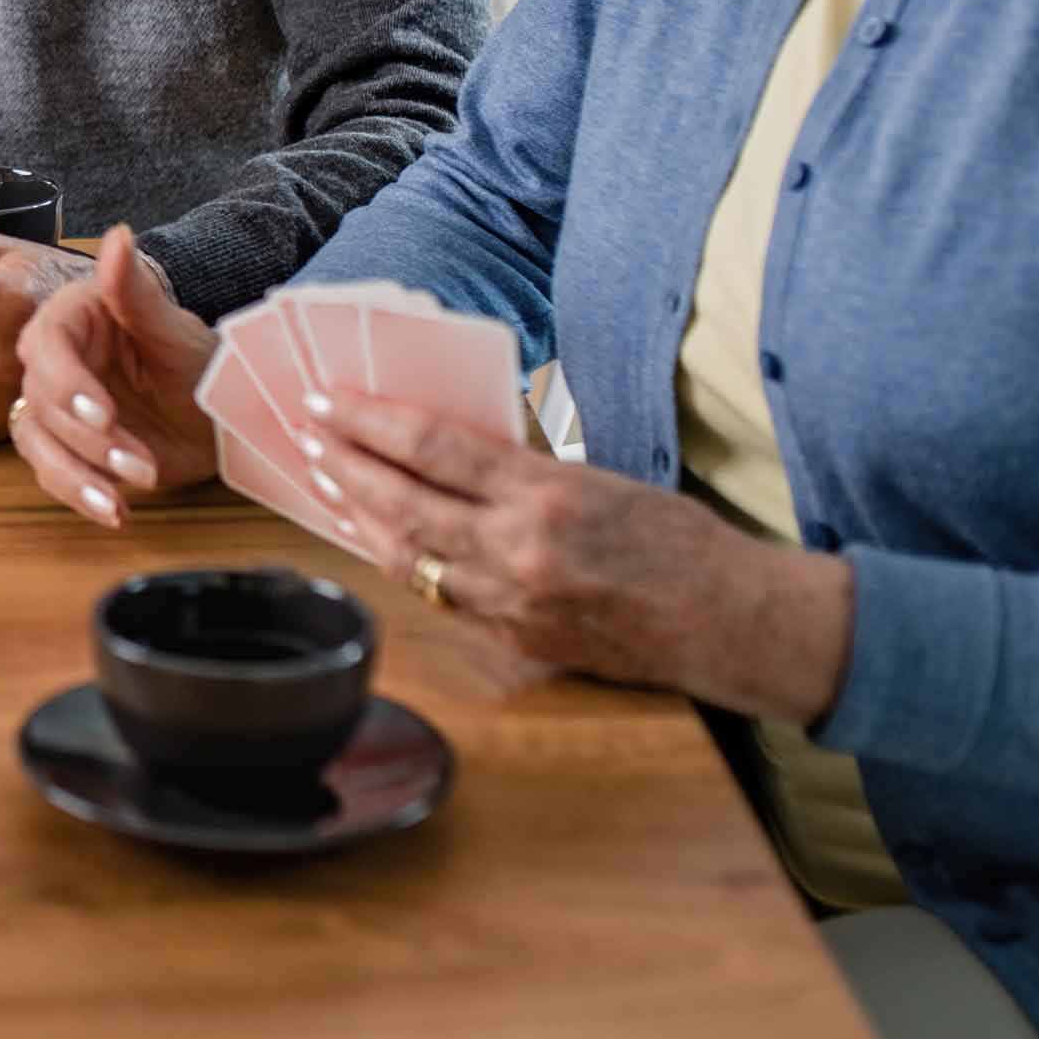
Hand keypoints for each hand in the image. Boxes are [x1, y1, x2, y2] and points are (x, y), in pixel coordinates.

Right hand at [12, 225, 223, 524]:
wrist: (223, 414)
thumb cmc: (201, 361)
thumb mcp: (174, 329)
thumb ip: (135, 290)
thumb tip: (118, 235)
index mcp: (76, 317)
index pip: (46, 344)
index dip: (66, 382)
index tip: (103, 414)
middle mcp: (58, 359)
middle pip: (41, 399)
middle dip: (87, 439)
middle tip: (138, 463)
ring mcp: (58, 407)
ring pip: (38, 441)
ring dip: (77, 474)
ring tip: (125, 499)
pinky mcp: (67, 447)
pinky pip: (53, 472)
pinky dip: (80, 494)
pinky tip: (117, 511)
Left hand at [301, 391, 855, 721]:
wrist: (729, 622)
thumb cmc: (676, 539)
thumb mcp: (600, 476)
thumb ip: (521, 468)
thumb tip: (449, 448)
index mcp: (546, 495)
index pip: (433, 448)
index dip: (371, 421)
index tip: (329, 399)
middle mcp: (519, 551)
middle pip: (403, 502)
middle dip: (347, 462)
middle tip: (309, 432)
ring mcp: (511, 602)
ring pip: (407, 555)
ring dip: (359, 515)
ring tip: (327, 479)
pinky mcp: (513, 638)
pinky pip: (437, 595)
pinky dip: (399, 561)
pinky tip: (375, 537)